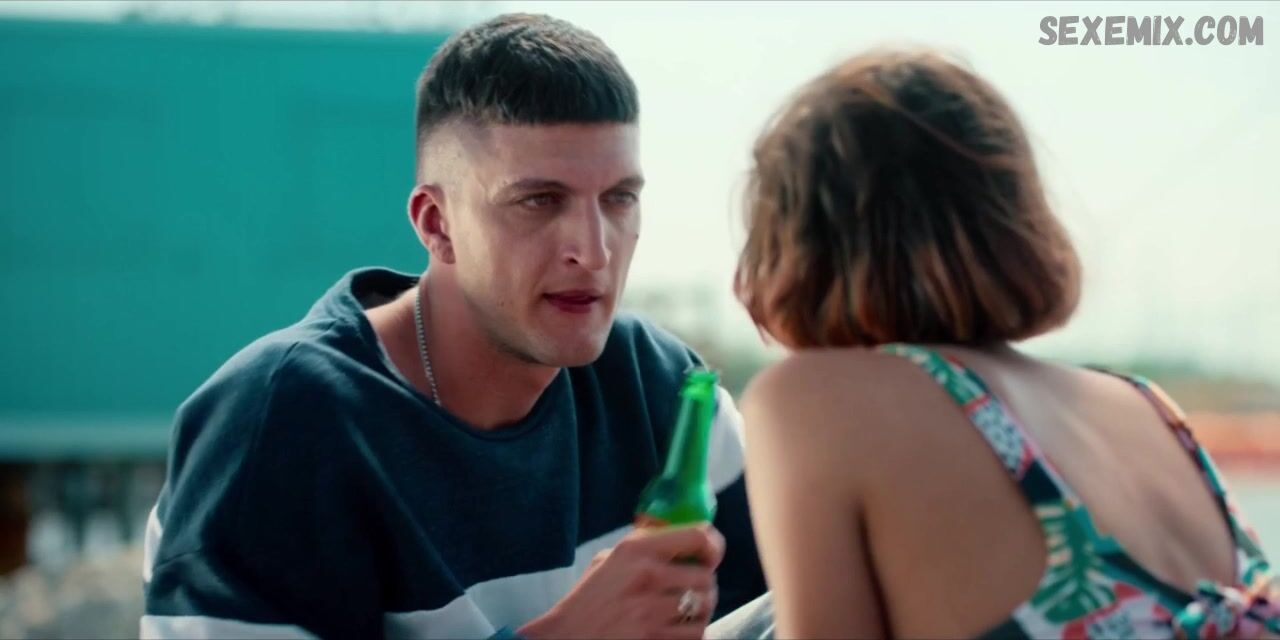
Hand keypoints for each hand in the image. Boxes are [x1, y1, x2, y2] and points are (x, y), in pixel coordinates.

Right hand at [517, 524, 725, 639]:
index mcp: (635, 549)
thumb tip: (681, 540)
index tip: (712, 555)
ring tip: (684, 614)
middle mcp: (646, 575)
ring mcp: (650, 610)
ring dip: (699, 613)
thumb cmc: (587, 601)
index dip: (714, 545)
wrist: (565, 638)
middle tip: (692, 593)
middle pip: (706, 578)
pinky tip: (675, 632)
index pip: (698, 536)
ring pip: (704, 609)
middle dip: (704, 588)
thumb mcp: (607, 560)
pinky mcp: (654, 638)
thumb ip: (642, 549)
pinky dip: (690, 635)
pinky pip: (694, 635)